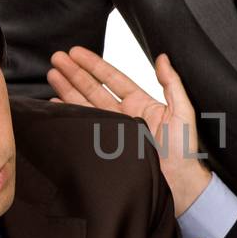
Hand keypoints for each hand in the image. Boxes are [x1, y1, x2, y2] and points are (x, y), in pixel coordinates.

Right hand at [48, 47, 211, 214]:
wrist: (178, 184)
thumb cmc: (184, 150)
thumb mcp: (182, 111)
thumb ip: (172, 83)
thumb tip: (163, 58)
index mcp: (141, 104)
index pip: (113, 79)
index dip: (94, 65)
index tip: (77, 53)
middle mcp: (124, 115)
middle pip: (93, 89)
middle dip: (74, 73)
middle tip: (57, 58)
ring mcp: (113, 131)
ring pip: (85, 105)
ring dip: (67, 89)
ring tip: (52, 74)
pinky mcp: (105, 148)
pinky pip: (83, 127)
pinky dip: (69, 115)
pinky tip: (56, 105)